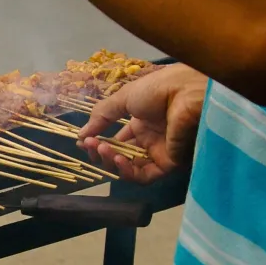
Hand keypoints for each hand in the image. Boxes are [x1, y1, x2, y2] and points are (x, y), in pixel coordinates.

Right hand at [77, 64, 207, 183]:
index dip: (99, 142)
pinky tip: (117, 158)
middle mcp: (150, 139)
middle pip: (121, 155)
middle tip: (90, 145)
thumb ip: (102, 116)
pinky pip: (144, 175)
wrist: (185, 91)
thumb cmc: (157, 89)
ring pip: (130, 168)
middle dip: (102, 152)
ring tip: (102, 149)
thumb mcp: (124, 98)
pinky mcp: (168, 163)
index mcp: (142, 122)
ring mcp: (159, 152)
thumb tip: (81, 134)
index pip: (117, 140)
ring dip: (112, 162)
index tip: (84, 141)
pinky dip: (127, 171)